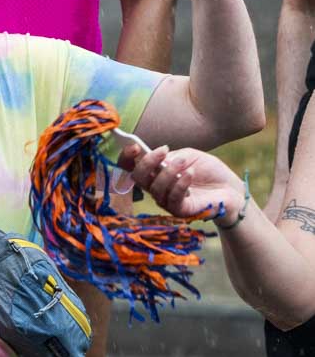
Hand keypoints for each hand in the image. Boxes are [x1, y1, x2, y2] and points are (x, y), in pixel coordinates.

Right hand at [118, 143, 244, 223]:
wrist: (230, 188)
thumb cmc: (208, 171)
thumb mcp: (188, 155)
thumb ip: (171, 156)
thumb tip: (157, 160)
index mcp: (154, 172)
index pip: (131, 167)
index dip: (127, 157)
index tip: (134, 146)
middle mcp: (156, 187)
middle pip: (138, 178)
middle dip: (147, 162)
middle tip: (163, 151)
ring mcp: (167, 201)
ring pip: (155, 188)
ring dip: (169, 171)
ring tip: (185, 163)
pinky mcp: (180, 211)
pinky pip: (172, 198)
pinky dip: (180, 184)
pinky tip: (190, 174)